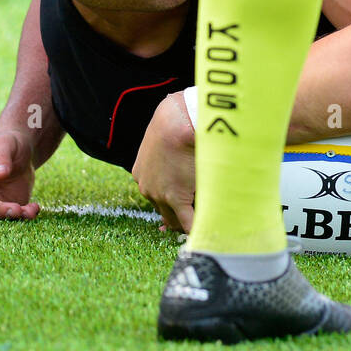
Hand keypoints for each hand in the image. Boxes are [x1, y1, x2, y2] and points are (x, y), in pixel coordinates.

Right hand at [0, 129, 39, 219]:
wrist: (20, 152)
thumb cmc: (7, 144)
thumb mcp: (4, 144)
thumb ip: (0, 158)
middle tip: (15, 209)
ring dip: (10, 216)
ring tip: (27, 211)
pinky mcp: (6, 204)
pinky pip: (12, 214)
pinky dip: (23, 214)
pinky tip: (34, 209)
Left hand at [132, 93, 195, 232]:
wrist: (177, 121)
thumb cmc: (177, 123)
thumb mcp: (166, 142)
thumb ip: (172, 155)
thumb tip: (185, 155)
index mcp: (142, 174)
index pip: (156, 196)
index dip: (169, 205)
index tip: (178, 212)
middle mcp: (147, 188)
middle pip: (163, 211)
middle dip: (177, 217)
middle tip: (192, 221)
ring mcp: (160, 195)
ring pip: (175, 219)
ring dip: (189, 223)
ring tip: (204, 226)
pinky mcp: (176, 198)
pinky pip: (188, 221)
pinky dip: (197, 227)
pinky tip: (208, 229)